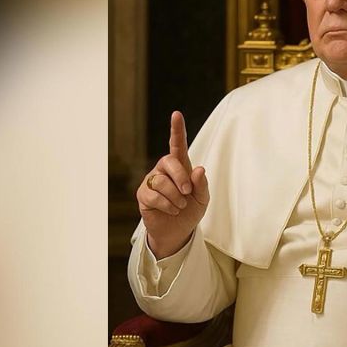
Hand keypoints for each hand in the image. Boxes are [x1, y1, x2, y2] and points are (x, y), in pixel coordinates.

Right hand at [136, 111, 208, 258]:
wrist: (178, 232)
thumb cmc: (191, 211)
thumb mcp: (202, 199)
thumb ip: (202, 184)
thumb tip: (199, 169)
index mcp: (181, 166)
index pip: (177, 144)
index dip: (176, 130)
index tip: (176, 114)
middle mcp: (164, 170)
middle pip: (169, 161)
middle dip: (181, 177)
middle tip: (188, 192)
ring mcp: (152, 181)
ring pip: (162, 181)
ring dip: (175, 196)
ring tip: (180, 206)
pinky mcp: (143, 194)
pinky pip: (154, 195)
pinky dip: (167, 205)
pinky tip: (171, 210)